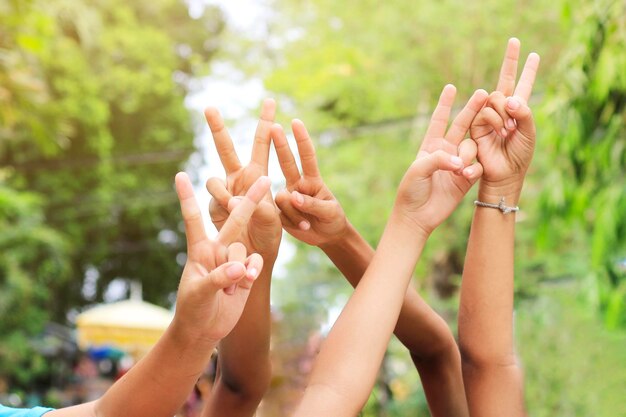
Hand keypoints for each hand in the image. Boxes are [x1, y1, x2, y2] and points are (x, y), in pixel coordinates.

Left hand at [172, 173, 269, 344]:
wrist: (204, 329)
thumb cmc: (192, 309)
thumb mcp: (199, 293)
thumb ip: (218, 278)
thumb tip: (241, 268)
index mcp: (199, 249)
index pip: (194, 219)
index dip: (187, 197)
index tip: (180, 175)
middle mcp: (217, 249)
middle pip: (235, 220)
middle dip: (249, 200)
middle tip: (264, 178)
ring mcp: (233, 260)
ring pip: (244, 250)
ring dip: (240, 268)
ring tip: (230, 288)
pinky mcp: (246, 272)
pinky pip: (255, 262)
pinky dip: (252, 271)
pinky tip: (246, 283)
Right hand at [204, 99, 281, 261]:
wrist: (252, 259)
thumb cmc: (268, 236)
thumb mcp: (272, 218)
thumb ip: (257, 206)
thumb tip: (233, 201)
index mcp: (258, 175)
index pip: (263, 144)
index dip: (266, 123)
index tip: (271, 99)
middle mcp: (239, 180)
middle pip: (226, 149)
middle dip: (217, 128)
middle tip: (209, 106)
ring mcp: (224, 193)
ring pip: (214, 181)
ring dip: (224, 193)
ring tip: (236, 207)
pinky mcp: (212, 208)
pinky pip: (212, 201)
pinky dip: (221, 207)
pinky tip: (231, 216)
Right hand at [271, 119, 347, 246]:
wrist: (326, 237)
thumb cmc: (332, 219)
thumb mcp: (329, 212)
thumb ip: (312, 203)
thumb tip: (293, 196)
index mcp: (312, 180)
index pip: (307, 157)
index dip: (302, 140)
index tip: (296, 123)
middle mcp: (297, 184)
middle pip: (287, 162)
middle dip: (280, 144)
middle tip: (273, 126)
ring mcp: (287, 197)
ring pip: (282, 198)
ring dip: (295, 212)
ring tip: (308, 224)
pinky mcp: (279, 211)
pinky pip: (279, 214)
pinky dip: (291, 222)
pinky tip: (302, 227)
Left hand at [393, 85, 487, 235]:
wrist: (417, 216)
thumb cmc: (411, 191)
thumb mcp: (418, 170)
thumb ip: (437, 159)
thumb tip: (458, 160)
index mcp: (430, 145)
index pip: (439, 120)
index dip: (445, 104)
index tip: (451, 87)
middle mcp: (445, 151)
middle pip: (461, 125)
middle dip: (471, 109)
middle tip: (483, 93)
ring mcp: (458, 164)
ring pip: (471, 147)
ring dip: (467, 153)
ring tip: (458, 167)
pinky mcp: (467, 178)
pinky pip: (477, 167)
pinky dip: (473, 168)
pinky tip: (465, 175)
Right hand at [470, 38, 540, 195]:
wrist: (503, 174)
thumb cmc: (519, 156)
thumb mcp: (529, 133)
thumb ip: (524, 113)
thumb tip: (509, 98)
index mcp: (519, 110)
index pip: (522, 85)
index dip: (527, 69)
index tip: (532, 53)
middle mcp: (503, 109)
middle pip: (505, 80)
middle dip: (510, 60)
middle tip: (514, 40)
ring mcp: (489, 115)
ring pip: (495, 97)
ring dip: (505, 111)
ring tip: (509, 130)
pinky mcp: (476, 124)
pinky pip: (485, 111)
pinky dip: (495, 120)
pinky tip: (501, 132)